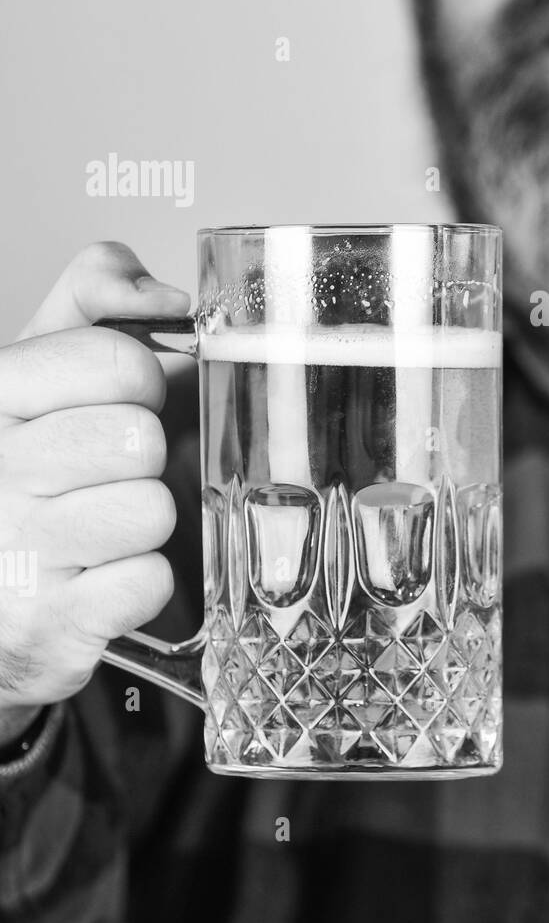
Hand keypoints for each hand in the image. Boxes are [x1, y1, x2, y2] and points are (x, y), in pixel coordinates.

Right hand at [0, 243, 189, 744]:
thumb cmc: (31, 467)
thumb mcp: (44, 366)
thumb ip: (96, 298)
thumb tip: (160, 295)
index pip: (118, 360)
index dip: (143, 381)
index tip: (121, 400)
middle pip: (141, 439)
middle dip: (145, 455)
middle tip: (107, 473)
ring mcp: (13, 555)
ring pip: (152, 509)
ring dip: (146, 519)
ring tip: (103, 526)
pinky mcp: (49, 627)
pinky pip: (153, 581)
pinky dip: (144, 582)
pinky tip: (103, 576)